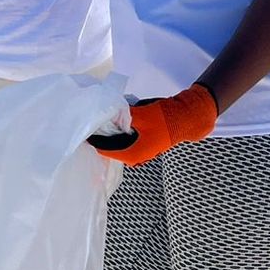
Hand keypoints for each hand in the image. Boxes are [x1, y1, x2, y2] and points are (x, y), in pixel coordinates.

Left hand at [88, 84, 219, 164]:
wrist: (186, 117)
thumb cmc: (165, 118)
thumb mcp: (140, 115)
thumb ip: (121, 116)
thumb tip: (104, 113)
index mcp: (131, 154)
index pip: (104, 150)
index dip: (93, 139)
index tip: (83, 129)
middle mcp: (134, 157)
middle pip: (110, 147)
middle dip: (101, 135)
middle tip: (89, 121)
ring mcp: (139, 151)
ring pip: (118, 142)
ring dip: (110, 132)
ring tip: (100, 118)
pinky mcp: (143, 143)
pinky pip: (125, 138)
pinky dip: (119, 130)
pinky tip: (116, 119)